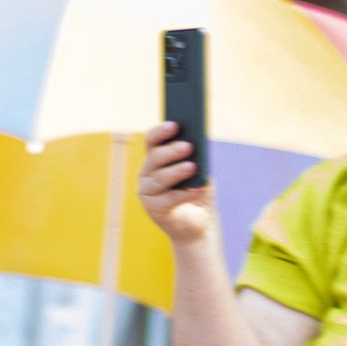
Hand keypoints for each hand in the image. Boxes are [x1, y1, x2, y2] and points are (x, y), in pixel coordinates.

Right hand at [138, 120, 217, 249]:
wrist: (198, 221)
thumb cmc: (197, 190)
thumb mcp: (199, 169)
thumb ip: (195, 157)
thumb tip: (194, 146)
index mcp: (155, 159)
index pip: (152, 141)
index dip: (161, 132)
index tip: (176, 124)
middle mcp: (146, 174)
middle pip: (154, 158)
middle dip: (171, 151)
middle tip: (188, 146)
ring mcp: (147, 193)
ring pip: (159, 179)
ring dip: (176, 172)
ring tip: (192, 167)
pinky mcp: (154, 210)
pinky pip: (168, 200)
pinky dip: (184, 194)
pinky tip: (197, 189)